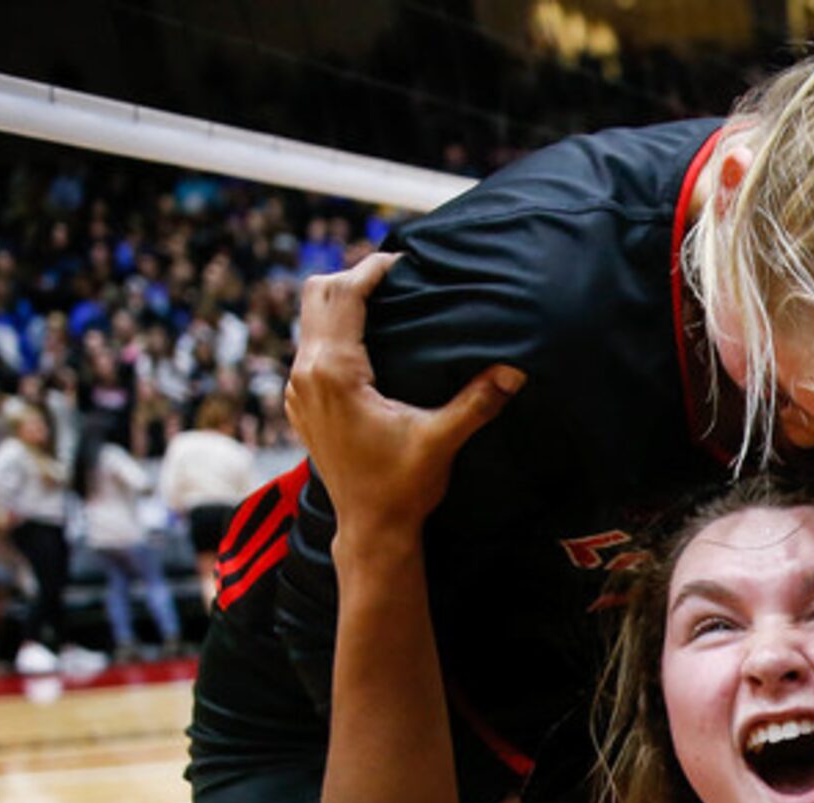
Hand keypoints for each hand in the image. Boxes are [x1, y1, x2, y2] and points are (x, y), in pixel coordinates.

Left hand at [285, 253, 521, 534]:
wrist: (371, 529)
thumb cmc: (402, 486)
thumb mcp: (442, 440)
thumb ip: (477, 401)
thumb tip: (516, 369)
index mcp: (335, 372)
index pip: (345, 295)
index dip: (372, 270)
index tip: (403, 261)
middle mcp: (306, 373)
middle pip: (317, 294)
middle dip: (353, 277)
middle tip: (393, 277)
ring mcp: (298, 388)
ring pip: (308, 318)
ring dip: (342, 302)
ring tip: (383, 301)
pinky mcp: (300, 402)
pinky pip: (308, 346)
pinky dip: (332, 329)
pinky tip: (365, 340)